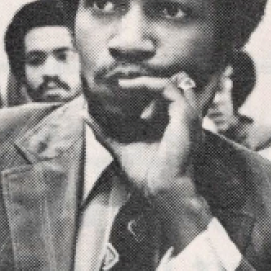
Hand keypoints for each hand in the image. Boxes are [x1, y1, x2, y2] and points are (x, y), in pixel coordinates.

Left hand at [88, 72, 217, 251]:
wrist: (160, 192)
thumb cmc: (145, 175)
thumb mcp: (119, 146)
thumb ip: (104, 131)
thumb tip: (84, 113)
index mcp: (173, 126)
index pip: (168, 95)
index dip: (147, 86)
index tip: (120, 85)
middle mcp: (183, 120)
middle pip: (177, 84)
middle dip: (152, 78)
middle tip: (123, 81)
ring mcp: (186, 118)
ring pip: (175, 82)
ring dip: (147, 80)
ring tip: (124, 83)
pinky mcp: (184, 117)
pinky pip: (169, 89)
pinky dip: (149, 84)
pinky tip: (129, 88)